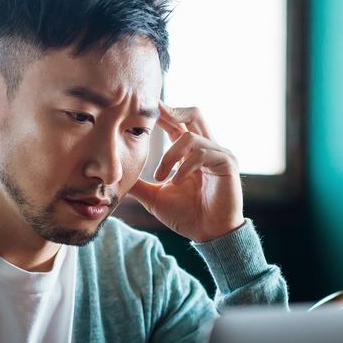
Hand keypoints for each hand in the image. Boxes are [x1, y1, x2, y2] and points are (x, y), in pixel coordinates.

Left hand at [129, 103, 243, 242]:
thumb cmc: (186, 216)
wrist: (207, 235)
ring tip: (160, 177)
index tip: (145, 107)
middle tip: (153, 114)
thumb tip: (114, 178)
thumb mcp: (155, 197)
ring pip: (190, 136)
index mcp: (190, 153)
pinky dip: (184, 167)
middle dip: (172, 111)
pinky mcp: (227, 163)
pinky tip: (176, 182)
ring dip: (169, 156)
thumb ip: (139, 184)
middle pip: (194, 113)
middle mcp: (206, 148)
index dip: (163, 113)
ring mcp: (218, 154)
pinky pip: (202, 153)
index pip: (177, 124)